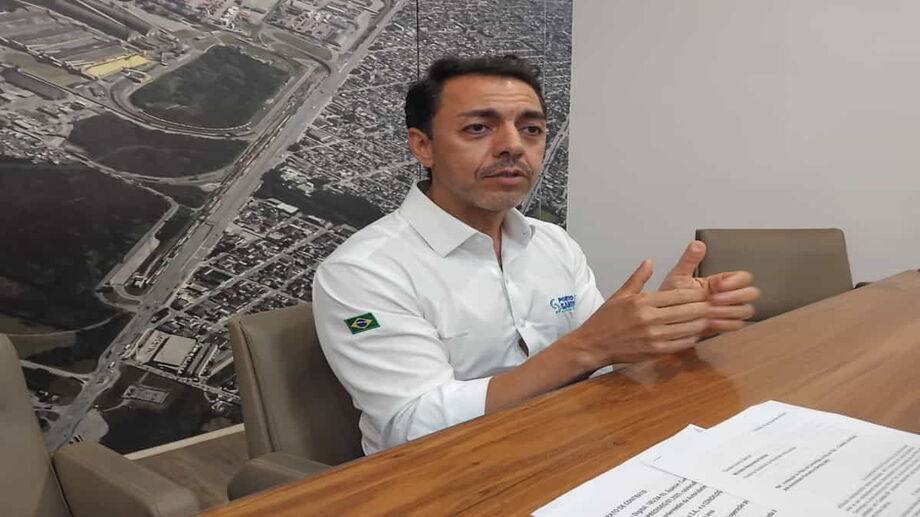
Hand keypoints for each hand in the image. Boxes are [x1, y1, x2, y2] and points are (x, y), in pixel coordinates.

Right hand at [568, 259, 710, 366]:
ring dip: (701, 323)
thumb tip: (649, 261)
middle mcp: (650, 318)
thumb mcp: (620, 295)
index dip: (697, 294)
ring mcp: (654, 337)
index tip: (705, 292)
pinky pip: (682, 344)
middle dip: (704, 307)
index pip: (679, 295)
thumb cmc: (605, 321)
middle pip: (689, 311)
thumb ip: (638, 278)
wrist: (593, 344)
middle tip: (714, 305)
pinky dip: (692, 338)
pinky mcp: (655, 352)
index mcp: (643, 301)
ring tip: (708, 318)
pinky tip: (694, 333)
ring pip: (689, 328)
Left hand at [659, 241, 760, 335]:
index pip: (742, 277)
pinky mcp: (724, 325)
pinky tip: (711, 321)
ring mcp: (728, 310)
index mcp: (720, 281)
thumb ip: (688, 260)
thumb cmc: (671, 298)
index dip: (734, 281)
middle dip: (735, 296)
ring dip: (729, 311)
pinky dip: (725, 323)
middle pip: (750, 293)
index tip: (717, 285)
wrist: (665, 318)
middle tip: (715, 300)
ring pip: (745, 310)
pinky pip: (736, 325)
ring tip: (709, 312)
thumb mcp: (678, 276)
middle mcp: (728, 295)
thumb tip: (697, 245)